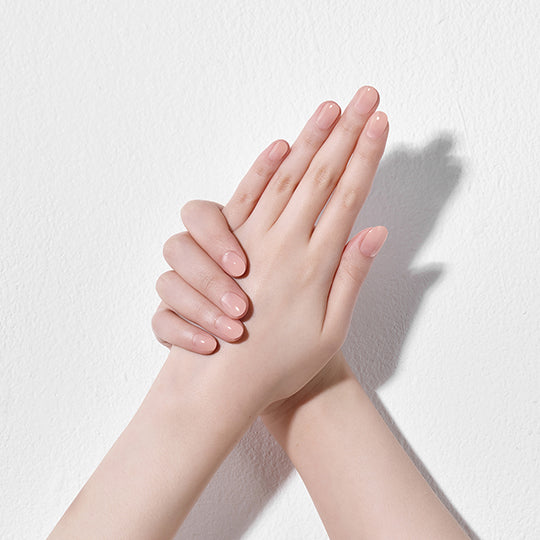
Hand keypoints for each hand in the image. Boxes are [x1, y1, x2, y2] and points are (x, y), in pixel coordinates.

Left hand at [158, 85, 388, 408]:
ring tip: (330, 110)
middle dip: (346, 133)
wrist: (224, 379)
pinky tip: (279, 145)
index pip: (347, 195)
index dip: (366, 156)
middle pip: (320, 175)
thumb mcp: (330, 331)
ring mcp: (253, 239)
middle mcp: (284, 243)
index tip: (381, 124)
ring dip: (310, 139)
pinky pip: (243, 195)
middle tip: (365, 97)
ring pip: (286, 176)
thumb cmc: (279, 363)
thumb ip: (350, 277)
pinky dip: (262, 167)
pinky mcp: (228, 244)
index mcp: (314, 263)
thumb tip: (373, 232)